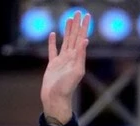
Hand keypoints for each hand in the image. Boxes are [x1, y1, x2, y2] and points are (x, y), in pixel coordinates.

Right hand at [40, 11, 89, 125]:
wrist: (56, 98)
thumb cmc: (66, 88)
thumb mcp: (77, 71)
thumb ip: (81, 56)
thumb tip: (85, 40)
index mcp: (77, 58)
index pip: (81, 38)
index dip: (84, 27)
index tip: (87, 16)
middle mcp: (71, 57)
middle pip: (74, 37)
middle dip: (77, 25)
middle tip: (78, 12)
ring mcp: (62, 60)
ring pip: (65, 41)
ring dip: (67, 30)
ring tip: (69, 19)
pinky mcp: (52, 65)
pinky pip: (53, 50)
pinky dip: (52, 42)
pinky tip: (53, 34)